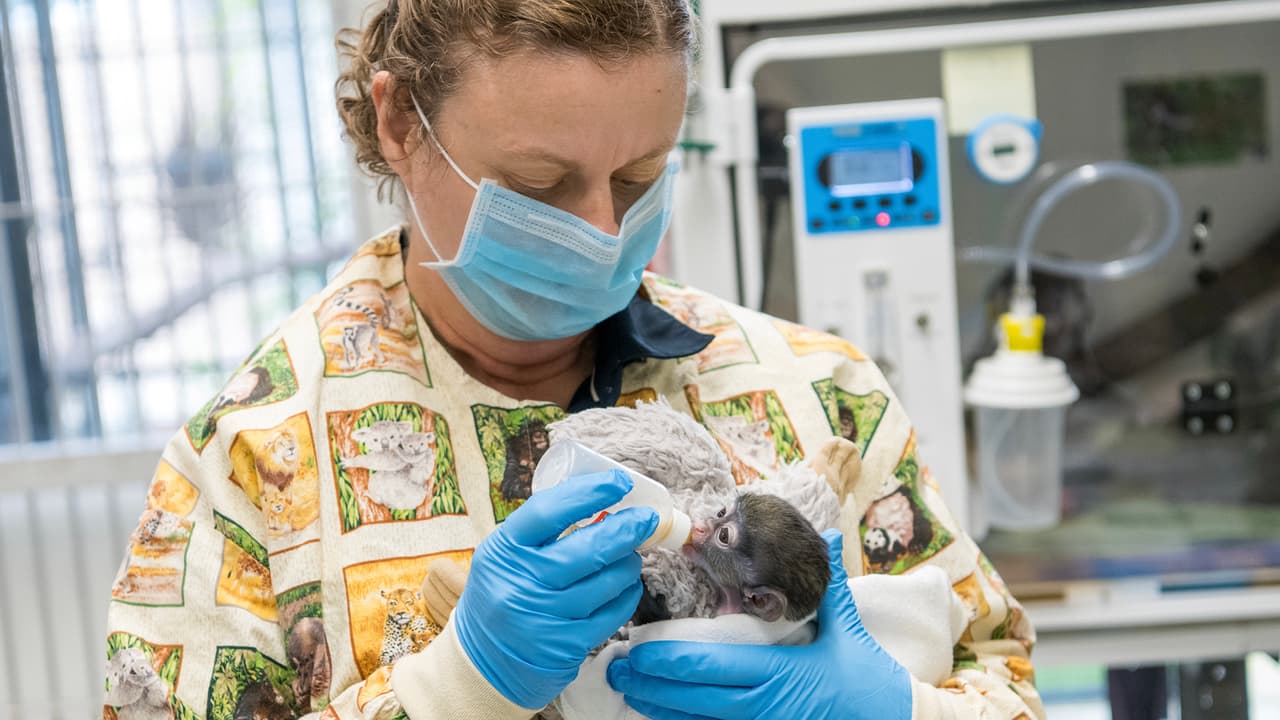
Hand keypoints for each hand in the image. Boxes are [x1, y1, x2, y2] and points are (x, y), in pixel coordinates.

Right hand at [452, 469, 656, 708]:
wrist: (483, 666)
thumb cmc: (503, 596)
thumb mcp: (505, 557)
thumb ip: (542, 531)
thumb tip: (599, 499)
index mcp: (503, 550)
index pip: (549, 510)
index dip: (590, 492)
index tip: (619, 482)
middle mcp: (521, 583)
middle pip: (589, 547)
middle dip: (627, 528)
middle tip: (646, 518)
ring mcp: (545, 616)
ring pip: (608, 581)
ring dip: (629, 563)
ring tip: (630, 556)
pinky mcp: (566, 646)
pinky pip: (614, 613)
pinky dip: (627, 595)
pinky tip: (625, 587)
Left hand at [607, 529, 911, 719]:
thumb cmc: (870, 684)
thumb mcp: (848, 632)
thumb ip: (832, 584)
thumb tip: (827, 535)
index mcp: (779, 675)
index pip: (709, 666)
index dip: (667, 658)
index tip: (637, 645)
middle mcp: (762, 708)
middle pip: (690, 697)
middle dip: (648, 682)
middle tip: (616, 665)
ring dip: (658, 706)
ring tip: (627, 688)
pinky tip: (662, 714)